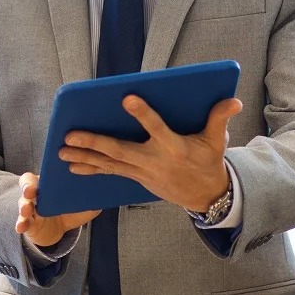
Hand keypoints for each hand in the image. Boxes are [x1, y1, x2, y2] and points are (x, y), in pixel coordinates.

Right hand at [16, 171, 98, 247]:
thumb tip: (107, 186)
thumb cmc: (69, 208)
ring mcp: (30, 207)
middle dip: (28, 186)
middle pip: (28, 185)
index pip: (44, 171)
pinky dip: (20, 224)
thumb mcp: (84, 201)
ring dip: (23, 205)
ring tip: (27, 209)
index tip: (48, 172)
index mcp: (50, 183)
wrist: (59, 229)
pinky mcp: (28, 222)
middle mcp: (37, 192)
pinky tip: (21, 227)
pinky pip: (22, 222)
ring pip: (23, 203)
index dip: (46, 169)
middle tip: (31, 190)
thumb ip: (92, 194)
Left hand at [58, 96, 242, 212]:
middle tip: (71, 135)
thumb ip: (219, 118)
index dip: (143, 114)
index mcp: (174, 147)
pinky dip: (91, 169)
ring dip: (84, 158)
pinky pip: (110, 173)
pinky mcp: (136, 179)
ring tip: (62, 151)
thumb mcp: (216, 141)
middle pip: (120, 151)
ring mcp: (143, 172)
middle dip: (94, 143)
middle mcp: (154, 161)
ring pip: (109, 164)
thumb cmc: (208, 162)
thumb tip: (233, 101)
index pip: (156, 128)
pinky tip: (72, 166)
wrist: (206, 196)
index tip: (127, 98)